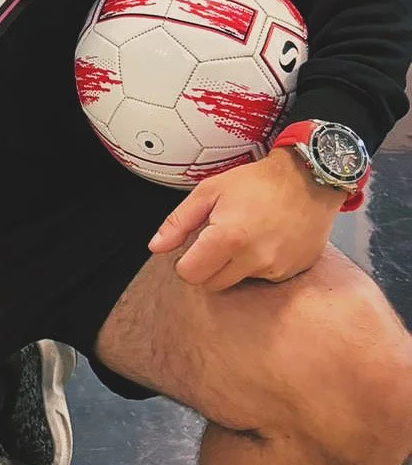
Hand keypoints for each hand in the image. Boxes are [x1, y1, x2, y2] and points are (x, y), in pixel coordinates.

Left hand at [148, 147, 341, 290]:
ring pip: (238, 283)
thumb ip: (179, 222)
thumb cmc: (257, 182)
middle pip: (212, 284)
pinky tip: (264, 241)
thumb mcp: (209, 191)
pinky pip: (264, 279)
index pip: (190, 274)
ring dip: (233, 267)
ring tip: (244, 237)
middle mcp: (253, 259)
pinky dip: (258, 266)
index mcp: (228, 238)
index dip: (186, 262)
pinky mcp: (293, 272)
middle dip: (208, 266)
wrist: (308, 180)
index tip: (194, 247)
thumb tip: (156, 246)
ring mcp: (276, 269)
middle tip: (218, 240)